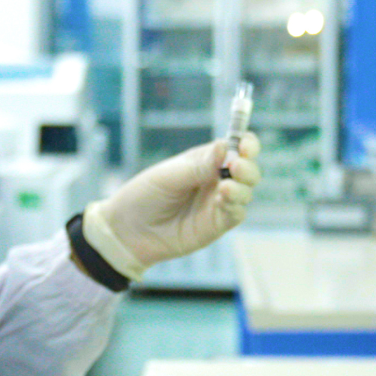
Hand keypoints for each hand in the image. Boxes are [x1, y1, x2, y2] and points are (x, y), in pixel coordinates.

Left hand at [85, 132, 261, 275]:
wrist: (128, 231)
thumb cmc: (144, 196)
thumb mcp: (169, 176)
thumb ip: (199, 166)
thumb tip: (226, 146)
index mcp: (205, 160)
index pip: (236, 147)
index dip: (246, 144)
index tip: (245, 145)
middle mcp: (216, 179)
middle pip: (247, 169)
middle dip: (248, 166)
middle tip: (236, 166)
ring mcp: (218, 202)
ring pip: (246, 191)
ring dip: (243, 186)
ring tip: (226, 186)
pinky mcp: (216, 224)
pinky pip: (236, 213)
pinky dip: (235, 205)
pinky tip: (223, 199)